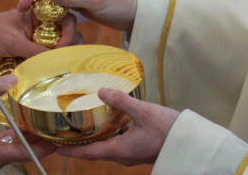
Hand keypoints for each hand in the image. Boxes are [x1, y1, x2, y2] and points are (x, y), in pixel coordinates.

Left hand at [0, 8, 77, 63]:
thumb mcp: (13, 40)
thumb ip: (33, 50)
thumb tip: (53, 60)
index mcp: (39, 14)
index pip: (63, 17)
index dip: (68, 30)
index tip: (63, 45)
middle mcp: (43, 26)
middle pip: (66, 32)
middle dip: (71, 43)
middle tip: (66, 56)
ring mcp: (40, 39)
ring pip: (60, 45)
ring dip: (65, 54)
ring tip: (64, 64)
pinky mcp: (35, 52)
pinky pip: (49, 57)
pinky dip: (54, 63)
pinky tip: (57, 71)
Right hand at [0, 74, 55, 171]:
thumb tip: (13, 78)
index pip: (28, 153)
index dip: (46, 145)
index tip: (60, 137)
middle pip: (24, 153)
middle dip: (40, 140)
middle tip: (55, 125)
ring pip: (15, 151)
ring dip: (27, 139)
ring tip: (41, 123)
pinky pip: (5, 150)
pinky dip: (14, 140)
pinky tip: (20, 126)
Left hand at [58, 88, 178, 165]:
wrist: (191, 143)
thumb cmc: (168, 130)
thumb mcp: (144, 112)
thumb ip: (121, 101)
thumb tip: (101, 91)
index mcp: (120, 150)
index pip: (89, 153)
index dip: (71, 151)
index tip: (56, 147)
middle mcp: (123, 156)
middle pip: (95, 151)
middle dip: (79, 144)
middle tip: (65, 134)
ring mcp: (131, 153)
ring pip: (107, 148)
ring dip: (93, 140)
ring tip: (81, 127)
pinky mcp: (139, 149)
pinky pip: (118, 144)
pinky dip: (108, 136)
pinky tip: (108, 123)